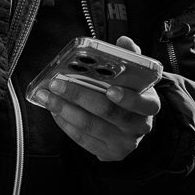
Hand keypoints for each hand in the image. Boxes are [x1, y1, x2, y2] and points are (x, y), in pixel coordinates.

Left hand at [31, 36, 160, 161]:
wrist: (131, 125)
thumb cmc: (128, 93)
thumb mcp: (134, 75)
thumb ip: (130, 57)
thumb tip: (124, 41)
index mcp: (149, 104)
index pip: (144, 103)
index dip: (128, 98)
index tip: (109, 90)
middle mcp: (140, 126)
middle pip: (108, 112)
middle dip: (79, 96)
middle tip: (56, 83)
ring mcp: (124, 142)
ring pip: (91, 126)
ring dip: (64, 109)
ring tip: (45, 95)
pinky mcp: (109, 153)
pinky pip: (82, 139)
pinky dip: (65, 123)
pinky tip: (53, 110)